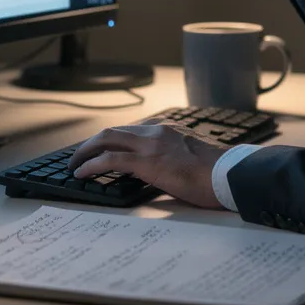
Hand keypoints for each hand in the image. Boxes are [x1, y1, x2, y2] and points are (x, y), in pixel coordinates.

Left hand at [67, 120, 229, 209]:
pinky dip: (91, 165)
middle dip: (92, 143)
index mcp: (168, 130)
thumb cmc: (218, 173)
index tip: (102, 149)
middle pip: (113, 131)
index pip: (131, 130)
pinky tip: (81, 174)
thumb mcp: (193, 158)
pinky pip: (110, 160)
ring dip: (86, 152)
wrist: (229, 175)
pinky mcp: (147, 162)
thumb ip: (174, 157)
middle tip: (79, 155)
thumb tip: (164, 171)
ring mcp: (151, 145)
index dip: (112, 140)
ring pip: (106, 140)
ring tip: (74, 164)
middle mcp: (156, 132)